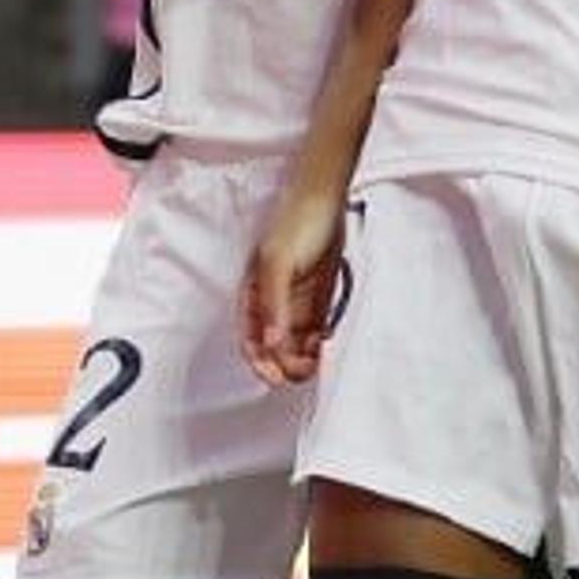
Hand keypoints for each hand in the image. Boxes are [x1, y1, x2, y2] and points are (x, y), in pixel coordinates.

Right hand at [242, 184, 349, 386]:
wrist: (327, 200)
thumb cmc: (296, 221)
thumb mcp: (278, 264)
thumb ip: (274, 305)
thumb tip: (271, 342)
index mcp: (254, 296)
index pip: (251, 340)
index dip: (260, 364)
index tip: (275, 378)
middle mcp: (273, 304)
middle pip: (273, 349)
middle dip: (284, 366)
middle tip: (302, 371)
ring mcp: (296, 304)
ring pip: (295, 346)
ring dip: (303, 359)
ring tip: (317, 359)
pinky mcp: (318, 302)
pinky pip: (315, 334)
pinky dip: (318, 346)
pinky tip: (324, 345)